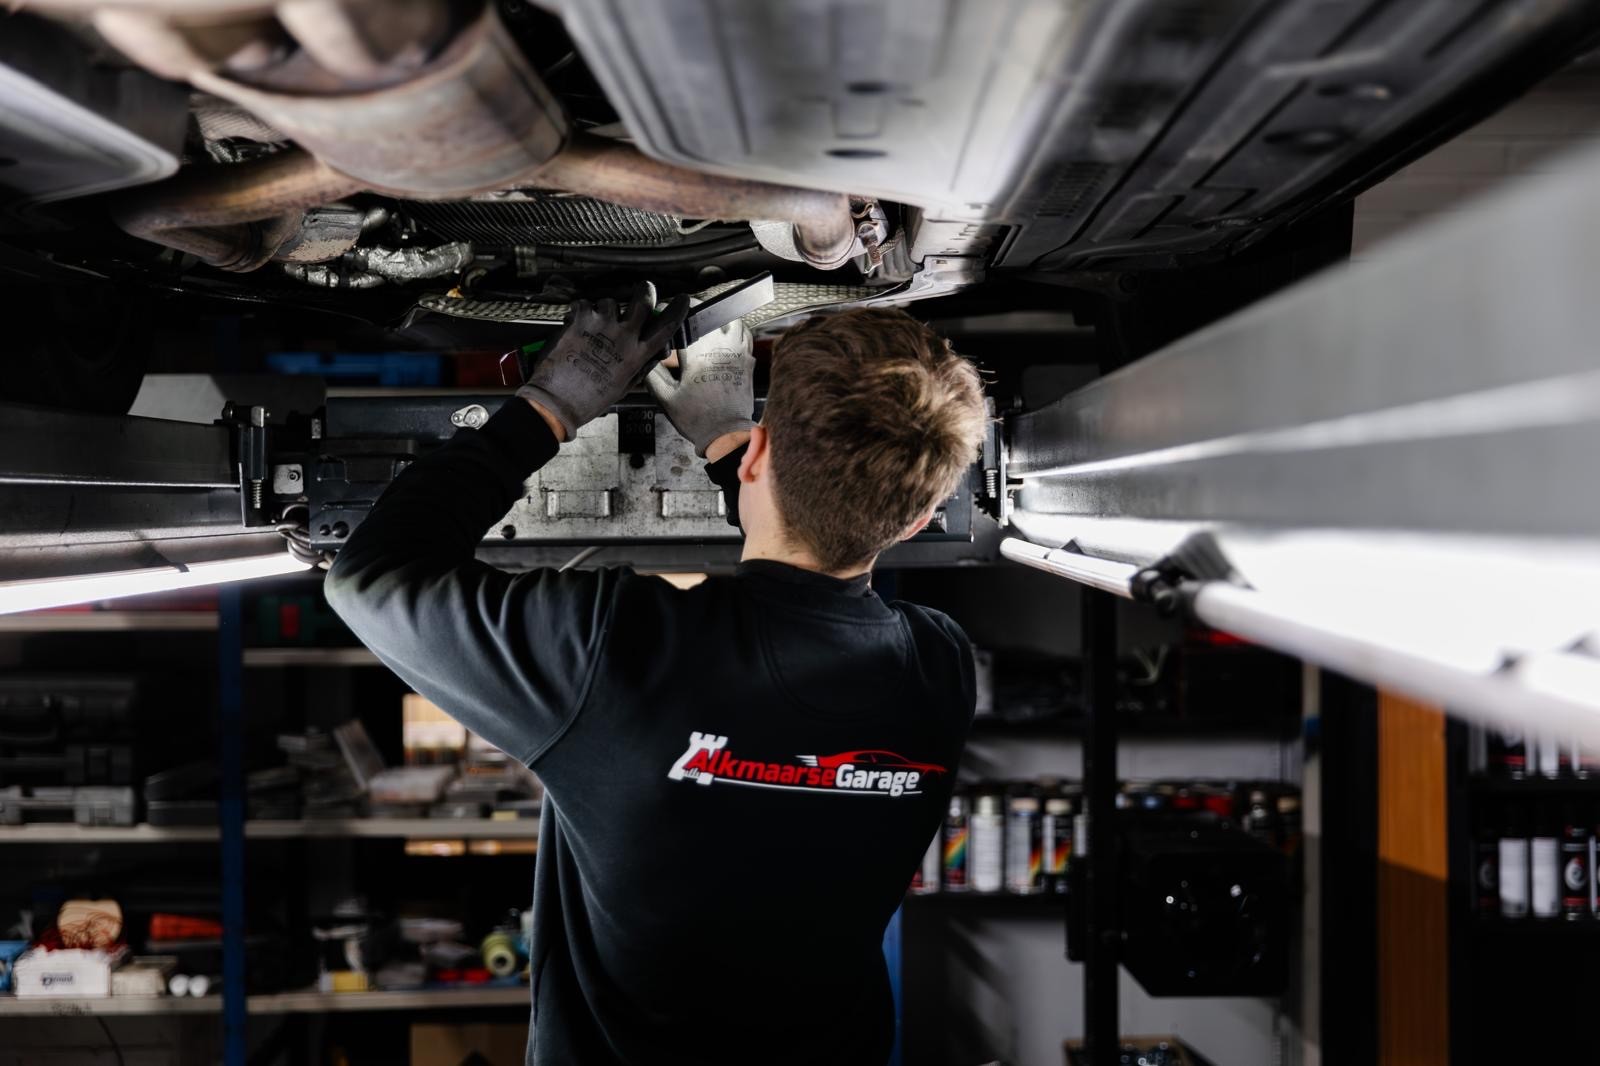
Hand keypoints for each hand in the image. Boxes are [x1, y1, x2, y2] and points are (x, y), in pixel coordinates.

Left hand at [517, 282, 690, 439]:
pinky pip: (584, 304)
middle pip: (643, 301)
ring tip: (593, 325)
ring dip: (603, 309)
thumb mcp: (624, 385)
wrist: (558, 400)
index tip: (682, 300)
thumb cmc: (590, 398)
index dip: (676, 311)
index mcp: (637, 355)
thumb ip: (640, 364)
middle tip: (643, 289)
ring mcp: (602, 325)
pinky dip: (580, 312)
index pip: (666, 327)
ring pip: (610, 302)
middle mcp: (624, 336)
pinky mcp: (581, 319)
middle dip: (645, 291)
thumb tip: (655, 351)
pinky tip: (576, 326)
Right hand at [645, 311, 755, 457]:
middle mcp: (719, 348)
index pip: (683, 320)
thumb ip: (652, 374)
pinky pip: (745, 335)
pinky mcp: (747, 361)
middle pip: (708, 313)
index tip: (664, 313)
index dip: (671, 314)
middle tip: (684, 318)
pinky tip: (726, 337)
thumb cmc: (698, 418)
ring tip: (707, 323)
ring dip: (718, 317)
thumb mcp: (666, 398)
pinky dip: (735, 331)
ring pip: (731, 320)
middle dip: (694, 311)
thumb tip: (645, 356)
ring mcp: (737, 352)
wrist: (726, 434)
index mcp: (697, 354)